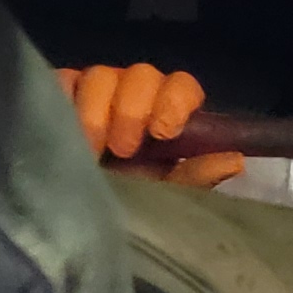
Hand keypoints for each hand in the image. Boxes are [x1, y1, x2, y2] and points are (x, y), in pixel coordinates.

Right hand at [58, 63, 242, 187]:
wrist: (70, 217)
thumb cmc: (124, 203)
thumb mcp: (162, 195)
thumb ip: (195, 176)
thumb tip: (235, 159)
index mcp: (165, 115)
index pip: (181, 86)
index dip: (175, 100)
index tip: (164, 132)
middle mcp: (132, 97)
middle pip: (141, 75)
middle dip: (134, 109)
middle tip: (124, 150)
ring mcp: (94, 93)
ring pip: (101, 75)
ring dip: (98, 112)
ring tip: (93, 150)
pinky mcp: (58, 94)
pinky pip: (62, 81)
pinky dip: (65, 102)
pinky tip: (66, 132)